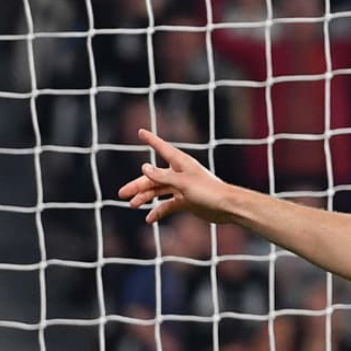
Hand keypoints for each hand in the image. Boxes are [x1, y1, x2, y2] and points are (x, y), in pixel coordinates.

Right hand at [118, 129, 233, 224]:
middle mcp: (180, 174)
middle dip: (138, 185)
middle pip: (153, 177)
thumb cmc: (209, 191)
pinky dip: (159, 211)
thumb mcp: (183, 183)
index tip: (140, 131)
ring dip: (145, 197)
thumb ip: (163, 176)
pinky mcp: (186, 201)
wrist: (229, 208)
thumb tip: (144, 168)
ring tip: (132, 205)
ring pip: (158, 191)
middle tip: (122, 194)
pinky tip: (150, 219)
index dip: (151, 140)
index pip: (162, 148)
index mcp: (181, 163)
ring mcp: (182, 188)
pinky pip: (168, 205)